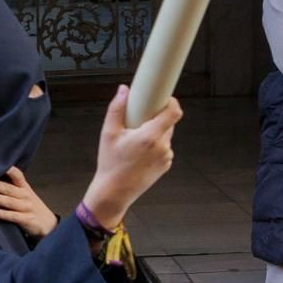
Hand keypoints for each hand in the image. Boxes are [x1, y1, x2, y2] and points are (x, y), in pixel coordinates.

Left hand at [0, 166, 57, 237]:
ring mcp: (27, 208)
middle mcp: (26, 196)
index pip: (17, 175)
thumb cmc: (32, 207)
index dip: (9, 170)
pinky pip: (13, 216)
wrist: (49, 225)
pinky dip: (3, 214)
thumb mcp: (26, 195)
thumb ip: (13, 188)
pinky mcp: (27, 220)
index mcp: (25, 188)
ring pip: (10, 202)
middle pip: (10, 189)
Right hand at [82, 85, 182, 228]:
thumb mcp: (108, 133)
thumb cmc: (110, 163)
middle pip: (169, 123)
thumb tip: (123, 90)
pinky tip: (140, 153)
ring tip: (136, 139)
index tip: (164, 98)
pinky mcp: (165, 166)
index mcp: (150, 136)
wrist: (114, 192)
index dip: (172, 102)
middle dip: (157, 118)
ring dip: (156, 133)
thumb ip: (116, 109)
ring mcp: (166, 158)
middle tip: (140, 119)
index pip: (174, 113)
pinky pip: (164, 149)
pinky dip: (155, 146)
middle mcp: (163, 147)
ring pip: (166, 136)